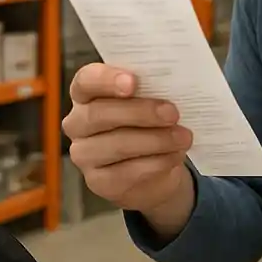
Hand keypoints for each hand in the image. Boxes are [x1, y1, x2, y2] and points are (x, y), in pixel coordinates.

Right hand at [62, 64, 195, 237]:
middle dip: (140, 112)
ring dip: (155, 140)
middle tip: (172, 113)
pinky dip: (156, 163)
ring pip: (116, 145)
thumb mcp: (152, 100)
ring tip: (183, 137)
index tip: (133, 82)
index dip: (106, 80)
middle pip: (99, 114)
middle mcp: (78, 123)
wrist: (157, 168)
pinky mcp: (98, 182)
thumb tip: (173, 83)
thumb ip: (153, 89)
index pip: (85, 81)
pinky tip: (174, 156)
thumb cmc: (151, 123)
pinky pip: (127, 172)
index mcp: (87, 94)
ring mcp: (84, 155)